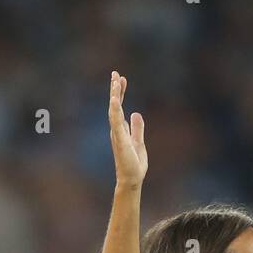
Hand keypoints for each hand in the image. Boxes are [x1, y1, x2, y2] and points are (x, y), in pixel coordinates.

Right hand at [109, 71, 146, 187]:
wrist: (132, 179)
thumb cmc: (134, 165)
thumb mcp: (139, 142)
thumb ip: (137, 128)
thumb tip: (136, 113)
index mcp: (121, 129)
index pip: (119, 107)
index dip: (120, 93)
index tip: (122, 79)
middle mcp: (117, 130)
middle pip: (115, 105)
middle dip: (115, 89)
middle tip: (115, 73)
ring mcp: (117, 134)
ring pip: (114, 110)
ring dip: (114, 95)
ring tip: (115, 80)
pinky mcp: (120, 140)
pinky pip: (115, 122)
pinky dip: (114, 110)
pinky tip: (114, 99)